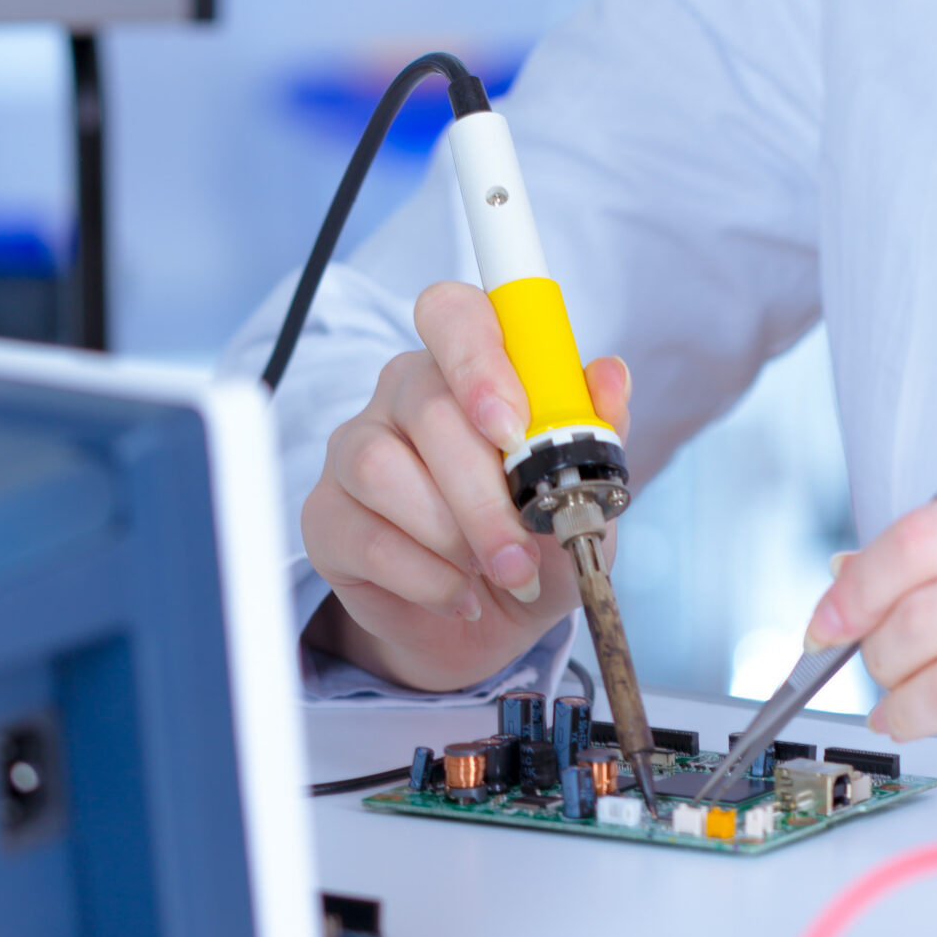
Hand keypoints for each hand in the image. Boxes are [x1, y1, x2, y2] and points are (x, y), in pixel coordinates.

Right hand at [300, 279, 630, 691]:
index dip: (478, 360)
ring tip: (497, 573)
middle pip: (427, 407)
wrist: (497, 622)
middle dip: (482, 493)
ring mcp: (355, 449)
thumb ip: (597, 431)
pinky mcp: (325, 516)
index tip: (513, 426)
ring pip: (380, 468)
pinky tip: (458, 592)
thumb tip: (611, 376)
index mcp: (470, 366)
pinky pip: (362, 535)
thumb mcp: (584, 491)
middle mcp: (405, 393)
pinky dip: (423, 577)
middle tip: (520, 554)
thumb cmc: (539, 537)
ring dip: (450, 535)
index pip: (453, 314)